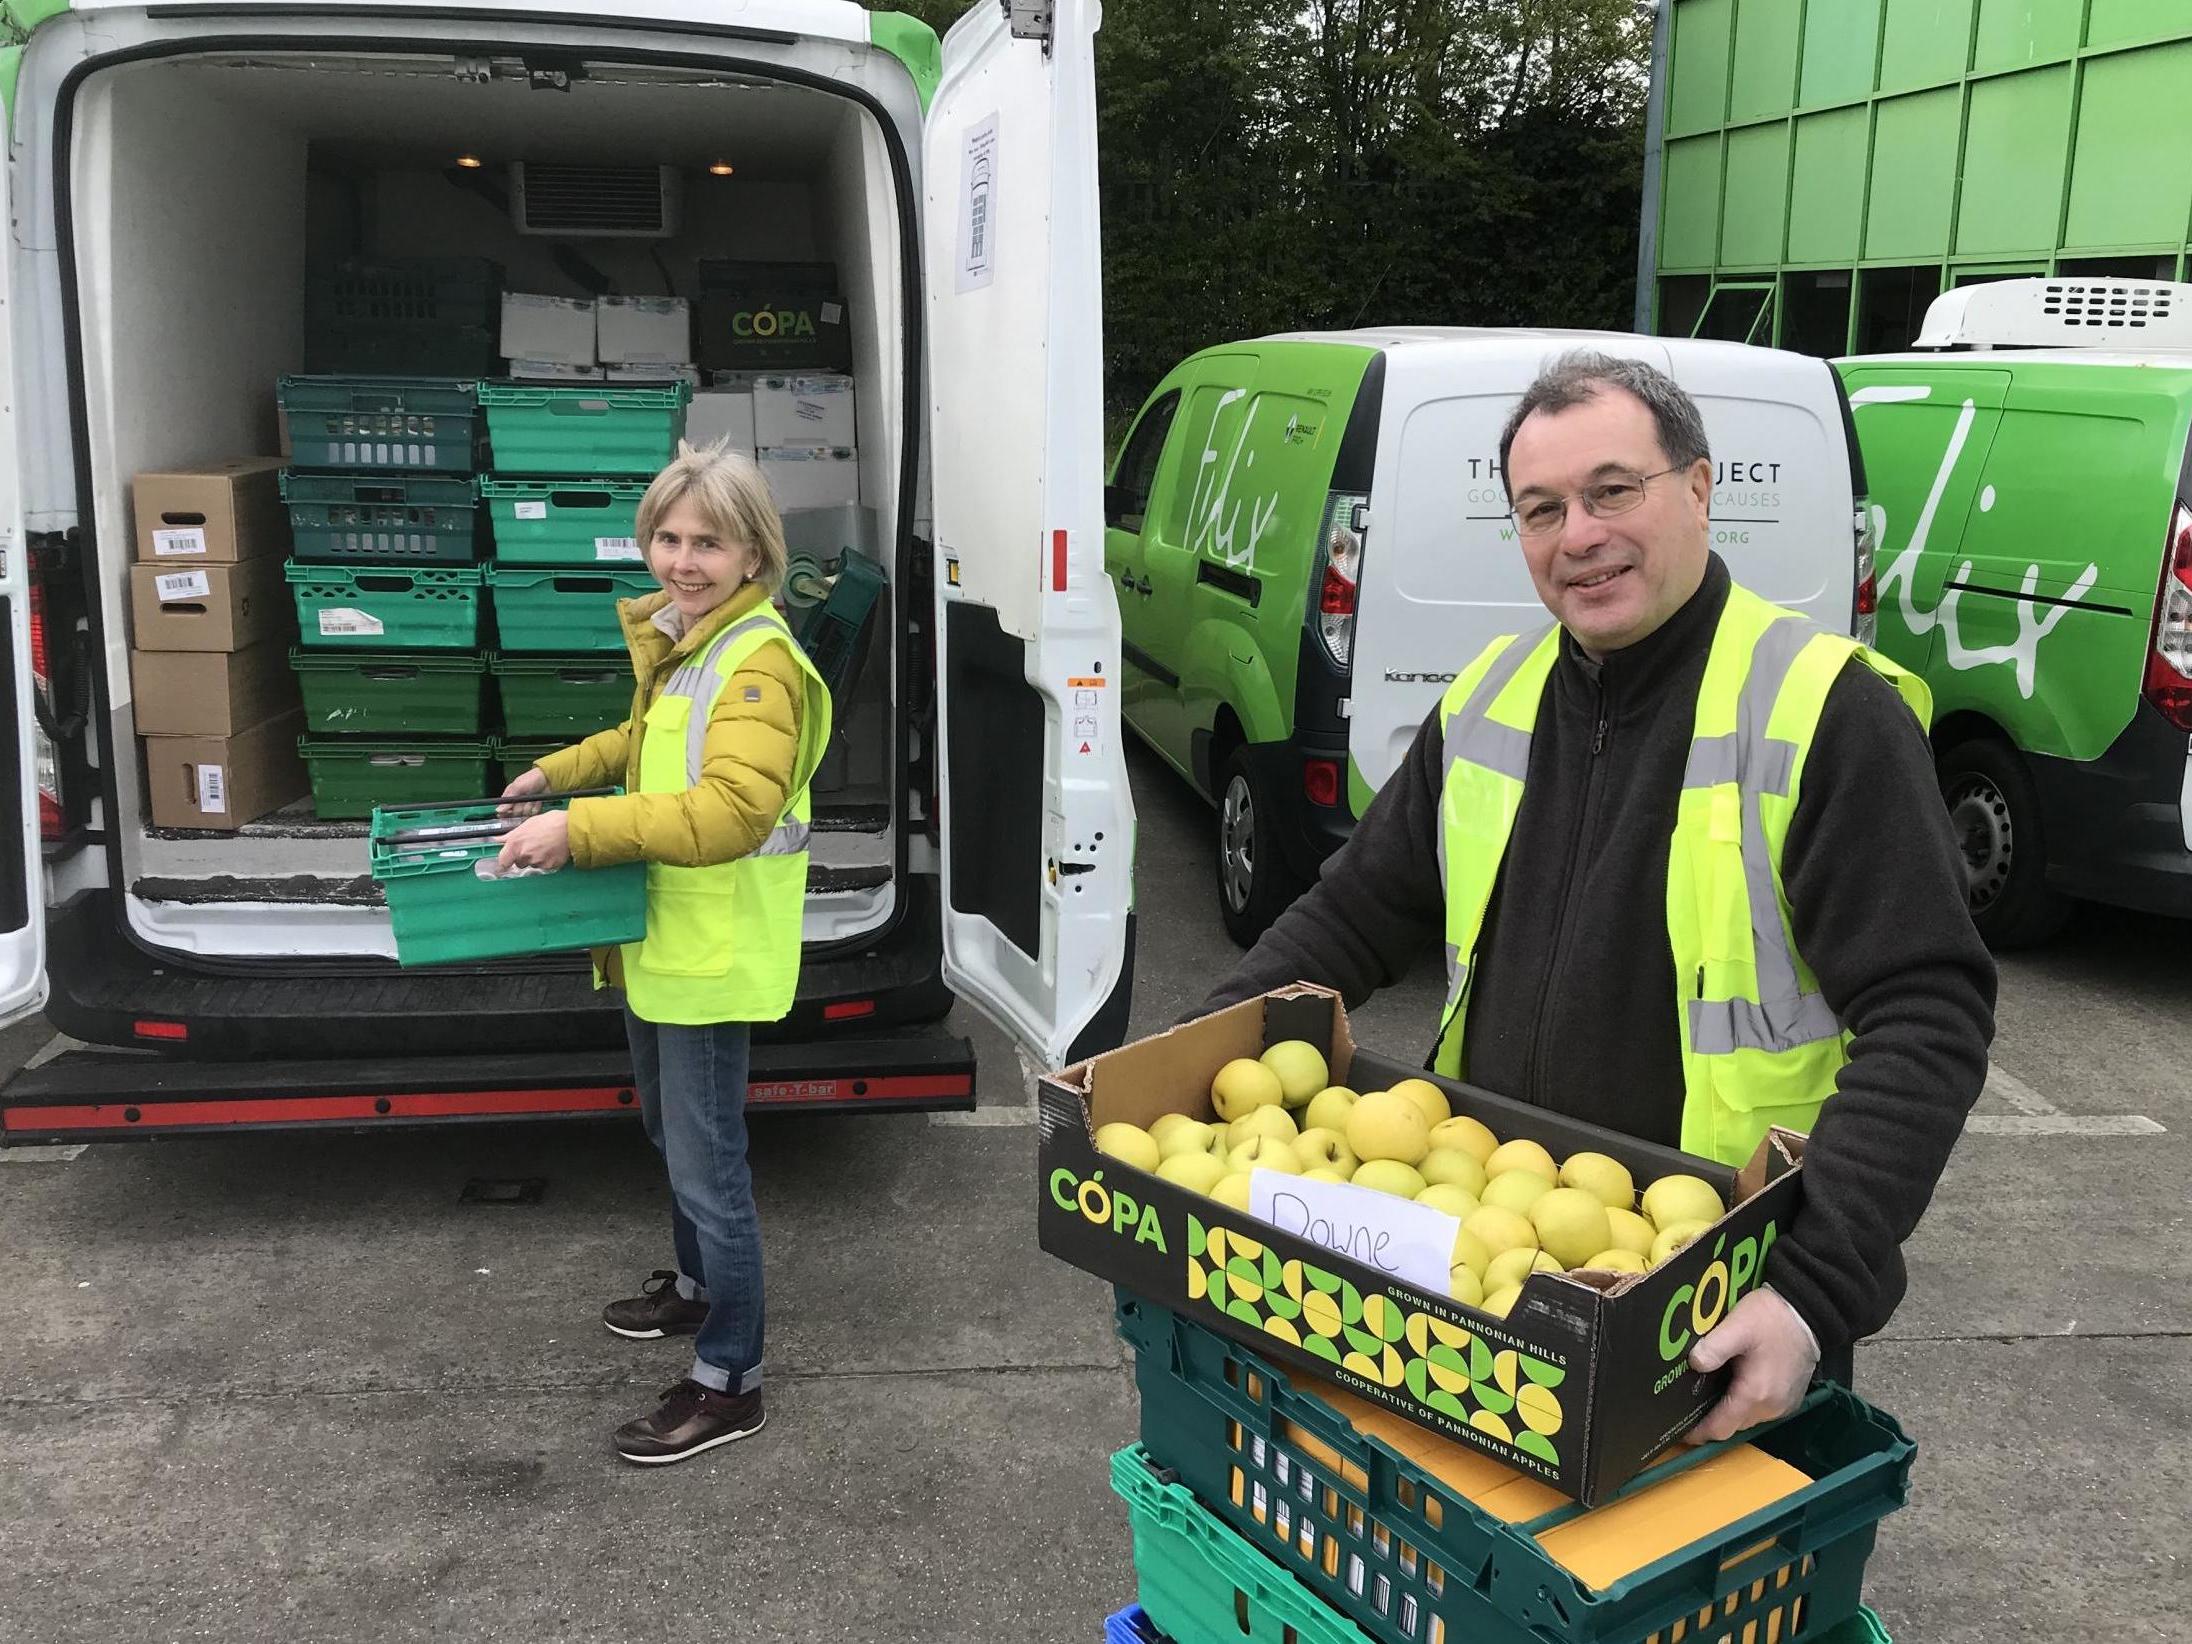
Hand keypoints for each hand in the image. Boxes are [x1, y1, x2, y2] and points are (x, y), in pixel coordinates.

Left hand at [496, 810, 570, 872]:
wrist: (570, 827)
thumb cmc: (549, 822)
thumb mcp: (527, 824)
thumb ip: (510, 835)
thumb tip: (497, 839)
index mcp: (515, 844)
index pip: (503, 862)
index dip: (505, 862)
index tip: (506, 862)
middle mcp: (524, 855)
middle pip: (519, 863)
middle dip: (523, 857)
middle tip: (533, 846)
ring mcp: (537, 862)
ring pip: (533, 864)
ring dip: (536, 859)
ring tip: (545, 846)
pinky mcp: (549, 866)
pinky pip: (545, 866)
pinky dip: (547, 861)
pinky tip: (552, 850)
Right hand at [499, 766, 549, 816]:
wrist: (547, 778)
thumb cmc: (531, 779)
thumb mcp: (517, 787)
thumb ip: (508, 799)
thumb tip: (498, 810)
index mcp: (509, 796)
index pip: (504, 809)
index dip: (507, 813)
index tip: (511, 812)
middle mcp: (516, 802)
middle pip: (515, 813)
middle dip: (521, 808)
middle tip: (525, 801)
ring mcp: (526, 805)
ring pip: (525, 814)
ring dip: (529, 807)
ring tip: (532, 799)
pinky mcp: (534, 807)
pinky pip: (533, 813)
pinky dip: (536, 807)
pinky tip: (538, 801)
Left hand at [1683, 1287, 1818, 1443]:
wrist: (1809, 1312)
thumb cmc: (1773, 1318)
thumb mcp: (1738, 1325)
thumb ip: (1714, 1347)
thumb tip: (1694, 1363)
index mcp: (1755, 1394)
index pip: (1720, 1428)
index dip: (1698, 1432)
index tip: (1679, 1428)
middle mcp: (1771, 1407)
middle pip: (1732, 1425)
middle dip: (1710, 1419)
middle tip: (1687, 1403)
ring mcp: (1783, 1405)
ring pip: (1746, 1418)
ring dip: (1728, 1410)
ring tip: (1706, 1392)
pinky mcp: (1789, 1398)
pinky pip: (1760, 1409)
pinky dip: (1744, 1403)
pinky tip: (1732, 1384)